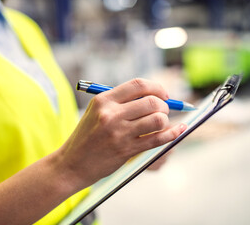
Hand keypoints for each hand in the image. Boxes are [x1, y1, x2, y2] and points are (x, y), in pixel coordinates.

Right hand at [55, 78, 186, 189]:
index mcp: (104, 100)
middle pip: (151, 101)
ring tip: (161, 124)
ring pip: (157, 119)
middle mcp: (111, 114)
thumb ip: (119, 102)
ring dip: (166, 121)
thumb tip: (152, 96)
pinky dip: (172, 134)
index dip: (156, 87)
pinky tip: (178, 131)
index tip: (164, 94)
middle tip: (164, 111)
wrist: (71, 164)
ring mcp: (119, 133)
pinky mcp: (126, 150)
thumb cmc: (86, 137)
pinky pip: (157, 139)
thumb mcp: (96, 112)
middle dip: (164, 105)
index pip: (138, 85)